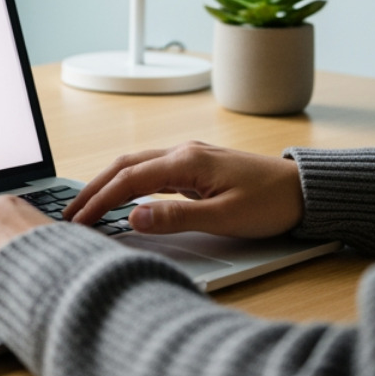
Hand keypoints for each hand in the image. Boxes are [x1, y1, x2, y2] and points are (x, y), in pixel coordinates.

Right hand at [64, 141, 303, 238]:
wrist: (305, 190)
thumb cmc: (272, 203)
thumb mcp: (225, 217)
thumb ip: (177, 217)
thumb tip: (133, 217)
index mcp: (187, 161)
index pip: (129, 179)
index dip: (100, 200)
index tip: (78, 222)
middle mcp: (184, 153)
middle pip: (125, 165)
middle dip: (94, 188)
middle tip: (69, 214)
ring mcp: (190, 158)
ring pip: (136, 166)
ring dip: (109, 184)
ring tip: (87, 207)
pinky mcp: (197, 168)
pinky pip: (152, 172)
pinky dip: (129, 184)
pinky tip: (122, 199)